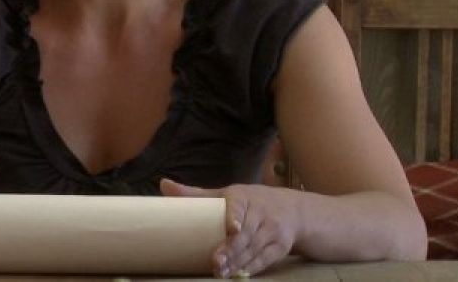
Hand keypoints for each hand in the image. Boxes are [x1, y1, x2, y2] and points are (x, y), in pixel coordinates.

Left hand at [161, 178, 301, 277]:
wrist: (294, 210)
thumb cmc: (252, 201)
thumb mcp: (228, 193)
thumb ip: (197, 193)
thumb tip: (164, 184)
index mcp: (244, 196)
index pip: (239, 206)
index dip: (235, 217)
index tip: (232, 228)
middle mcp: (261, 212)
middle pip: (246, 233)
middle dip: (231, 249)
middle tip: (215, 262)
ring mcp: (273, 230)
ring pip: (254, 248)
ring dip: (238, 262)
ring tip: (221, 272)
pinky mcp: (281, 246)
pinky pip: (266, 259)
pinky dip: (253, 268)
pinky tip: (239, 274)